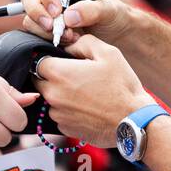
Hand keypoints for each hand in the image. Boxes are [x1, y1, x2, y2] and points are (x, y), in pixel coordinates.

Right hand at [19, 0, 131, 46]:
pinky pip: (33, 32)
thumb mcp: (109, 10)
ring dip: (45, 30)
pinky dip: (45, 39)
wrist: (114, 36)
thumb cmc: (113, 16)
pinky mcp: (43, 28)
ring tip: (70, 37)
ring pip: (29, 16)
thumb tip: (68, 16)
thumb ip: (91, 10)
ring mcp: (45, 10)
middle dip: (37, 12)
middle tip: (53, 28)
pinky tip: (67, 42)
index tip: (57, 11)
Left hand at [34, 35, 150, 147]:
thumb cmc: (122, 87)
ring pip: (49, 98)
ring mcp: (58, 114)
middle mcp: (53, 95)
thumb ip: (82, 42)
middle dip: (52, 76)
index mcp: (59, 73)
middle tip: (75, 76)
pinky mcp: (65, 128)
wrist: (133, 122)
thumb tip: (68, 44)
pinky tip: (87, 106)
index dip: (49, 58)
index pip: (37, 60)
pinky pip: (59, 113)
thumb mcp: (108, 53)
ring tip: (85, 92)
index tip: (62, 60)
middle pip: (39, 80)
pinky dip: (68, 109)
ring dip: (60, 93)